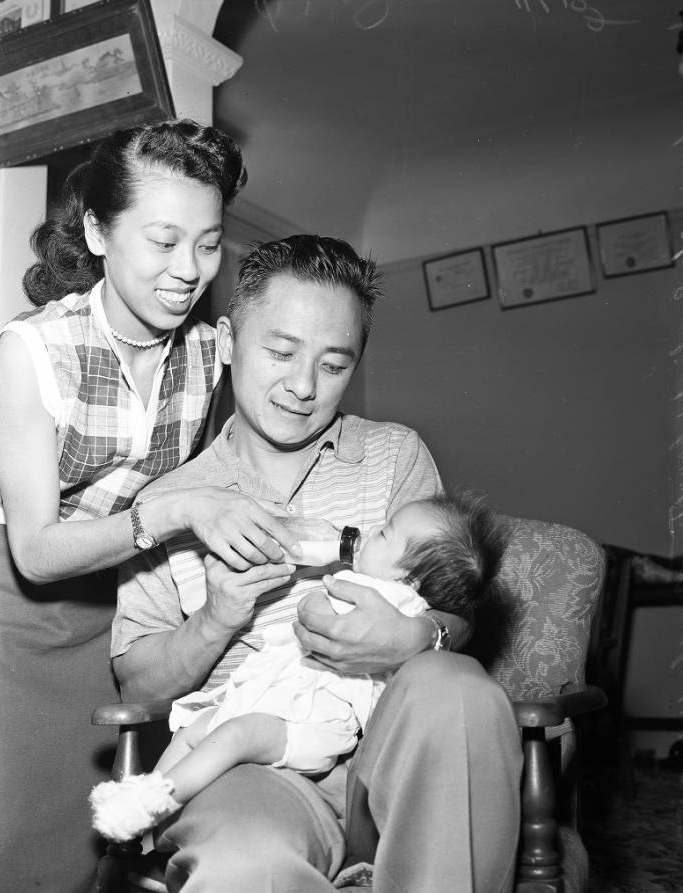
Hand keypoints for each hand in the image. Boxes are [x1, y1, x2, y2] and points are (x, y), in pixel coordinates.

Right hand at [176, 488, 300, 570]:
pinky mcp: (215, 544)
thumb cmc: (223, 501)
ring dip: (262, 561)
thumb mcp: (246, 497)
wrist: (194, 505)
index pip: (274, 526)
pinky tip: (248, 564)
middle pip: (264, 544)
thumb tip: (287, 514)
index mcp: (249, 506)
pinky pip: (236, 561)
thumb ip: (267, 506)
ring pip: (251, 555)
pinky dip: (245, 565)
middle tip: (280, 558)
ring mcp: (226, 532)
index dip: (288, 540)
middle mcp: (239, 519)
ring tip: (265, 561)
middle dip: (276, 555)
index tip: (298, 550)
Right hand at [202, 553, 294, 631]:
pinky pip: (264, 584)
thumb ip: (233, 561)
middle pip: (252, 557)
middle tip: (285, 554)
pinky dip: (277, 580)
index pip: (240, 547)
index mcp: (214, 561)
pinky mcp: (241, 596)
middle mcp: (220, 570)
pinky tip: (285, 577)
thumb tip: (263, 548)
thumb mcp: (220, 574)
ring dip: (279, 569)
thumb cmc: (223, 595)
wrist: (215, 621)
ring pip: (261, 571)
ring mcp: (230, 584)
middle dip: (272, 555)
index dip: (259, 544)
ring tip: (289, 567)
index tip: (274, 543)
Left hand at [293, 575, 430, 674]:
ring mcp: (341, 662)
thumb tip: (326, 580)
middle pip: (306, 638)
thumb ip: (344, 587)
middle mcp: (336, 648)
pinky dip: (312, 660)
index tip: (303, 605)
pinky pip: (323, 666)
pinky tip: (307, 657)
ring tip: (304, 632)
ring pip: (312, 653)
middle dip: (299, 627)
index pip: (309, 620)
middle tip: (298, 620)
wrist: (407, 644)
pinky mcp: (347, 670)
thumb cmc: (388, 619)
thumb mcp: (368, 596)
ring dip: (304, 642)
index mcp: (338, 628)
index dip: (302, 612)